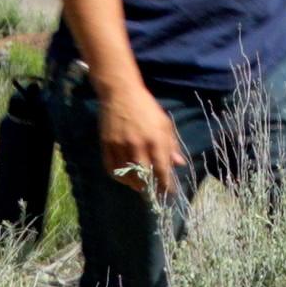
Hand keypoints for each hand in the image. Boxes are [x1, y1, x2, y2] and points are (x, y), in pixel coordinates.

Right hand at [96, 80, 188, 198]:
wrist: (121, 93)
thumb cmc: (146, 107)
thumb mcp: (164, 123)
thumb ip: (172, 145)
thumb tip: (179, 164)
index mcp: (155, 139)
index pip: (161, 169)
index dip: (166, 184)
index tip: (169, 193)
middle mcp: (138, 145)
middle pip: (143, 175)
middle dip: (149, 187)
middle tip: (153, 192)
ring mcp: (120, 145)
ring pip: (126, 175)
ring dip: (134, 185)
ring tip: (141, 187)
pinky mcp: (106, 144)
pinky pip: (111, 168)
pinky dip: (119, 177)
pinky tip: (126, 178)